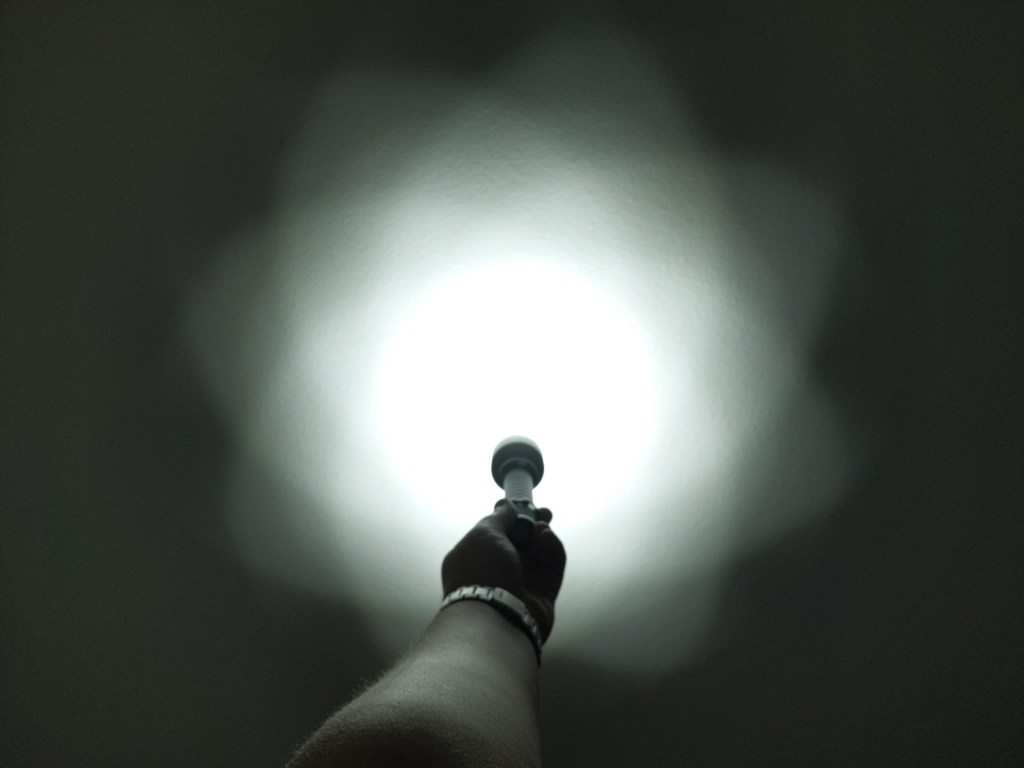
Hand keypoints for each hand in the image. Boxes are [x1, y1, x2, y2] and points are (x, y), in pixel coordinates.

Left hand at [442, 499, 566, 641]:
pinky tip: (548, 537)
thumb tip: (506, 505)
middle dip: (533, 525)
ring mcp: (522, 585)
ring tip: (543, 527)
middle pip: (521, 544)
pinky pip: (552, 567)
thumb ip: (499, 517)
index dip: (511, 518)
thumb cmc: (481, 571)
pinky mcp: (543, 595)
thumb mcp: (484, 533)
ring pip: (539, 555)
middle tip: (545, 513)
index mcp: (476, 558)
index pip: (497, 534)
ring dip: (543, 536)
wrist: (494, 616)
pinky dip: (553, 550)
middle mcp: (498, 572)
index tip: (522, 505)